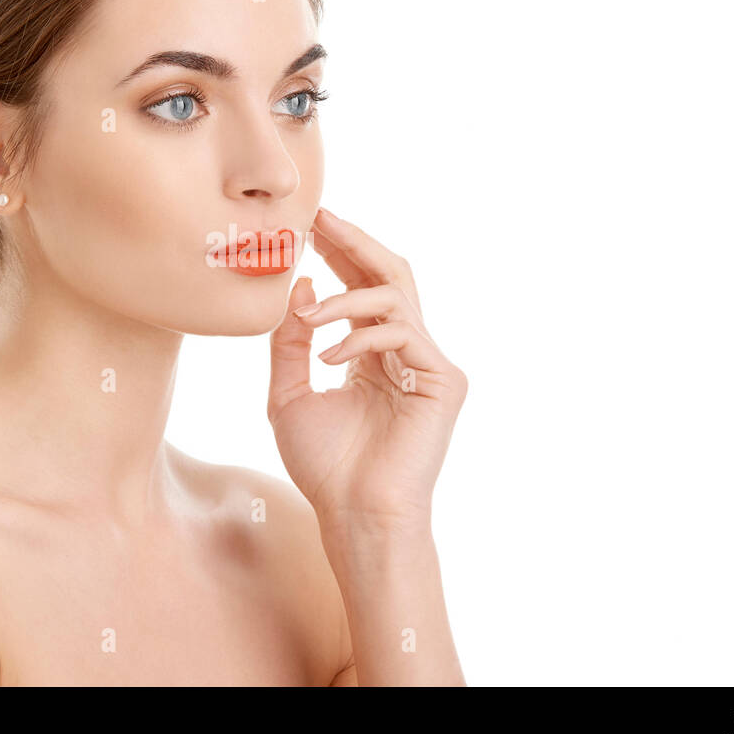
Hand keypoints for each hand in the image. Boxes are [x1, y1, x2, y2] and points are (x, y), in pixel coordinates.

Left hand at [267, 206, 468, 536]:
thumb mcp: (289, 393)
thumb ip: (290, 342)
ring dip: (346, 297)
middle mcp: (406, 351)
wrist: (353, 514)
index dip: (340, 252)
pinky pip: (403, 333)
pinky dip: (361, 338)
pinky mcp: (444, 381)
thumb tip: (300, 285)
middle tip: (319, 218)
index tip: (309, 225)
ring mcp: (428, 364)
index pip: (362, 287)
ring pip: (396, 297)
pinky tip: (328, 358)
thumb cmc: (324, 466)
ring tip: (308, 315)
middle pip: (390, 275)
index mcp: (374, 353)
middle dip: (354, 243)